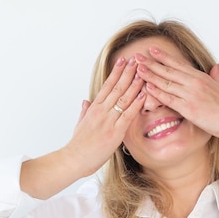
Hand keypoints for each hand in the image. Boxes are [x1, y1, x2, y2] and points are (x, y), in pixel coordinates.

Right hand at [65, 56, 145, 176]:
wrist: (74, 159)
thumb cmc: (78, 145)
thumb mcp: (80, 124)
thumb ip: (85, 111)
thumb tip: (86, 101)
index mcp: (93, 108)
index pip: (106, 86)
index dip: (116, 72)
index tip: (122, 61)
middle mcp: (101, 111)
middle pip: (117, 87)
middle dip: (128, 72)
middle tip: (136, 59)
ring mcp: (108, 121)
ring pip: (123, 98)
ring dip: (134, 84)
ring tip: (143, 71)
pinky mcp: (115, 132)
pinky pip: (128, 115)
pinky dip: (137, 103)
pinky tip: (144, 94)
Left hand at [134, 46, 218, 140]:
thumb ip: (217, 76)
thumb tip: (216, 66)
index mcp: (201, 77)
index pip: (178, 64)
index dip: (163, 57)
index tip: (151, 50)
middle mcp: (194, 83)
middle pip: (168, 70)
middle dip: (151, 63)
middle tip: (137, 56)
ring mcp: (191, 95)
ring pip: (166, 82)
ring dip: (150, 74)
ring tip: (137, 68)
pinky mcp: (189, 108)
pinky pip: (170, 99)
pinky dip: (158, 92)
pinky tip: (147, 87)